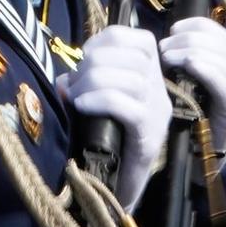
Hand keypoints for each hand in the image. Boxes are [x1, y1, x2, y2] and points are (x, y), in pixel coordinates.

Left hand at [59, 25, 166, 209]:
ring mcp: (158, 114)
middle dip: (94, 63)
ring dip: (94, 82)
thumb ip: (84, 83)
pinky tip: (82, 106)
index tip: (84, 58)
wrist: (117, 188)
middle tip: (73, 84)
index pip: (140, 39)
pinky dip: (100, 100)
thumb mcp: (95, 102)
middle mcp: (160, 91)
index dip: (107, 40)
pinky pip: (128, 106)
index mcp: (152, 76)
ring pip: (132, 79)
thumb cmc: (104, 141)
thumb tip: (64, 79)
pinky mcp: (149, 136)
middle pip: (134, 56)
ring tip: (75, 98)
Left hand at [159, 16, 225, 149]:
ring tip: (167, 57)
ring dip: (189, 51)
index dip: (196, 26)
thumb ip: (187, 64)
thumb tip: (167, 41)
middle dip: (187, 39)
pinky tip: (188, 64)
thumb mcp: (190, 86)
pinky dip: (205, 69)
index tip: (172, 30)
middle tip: (163, 48)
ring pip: (220, 58)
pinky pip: (223, 83)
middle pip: (218, 43)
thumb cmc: (191, 123)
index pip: (219, 34)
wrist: (203, 163)